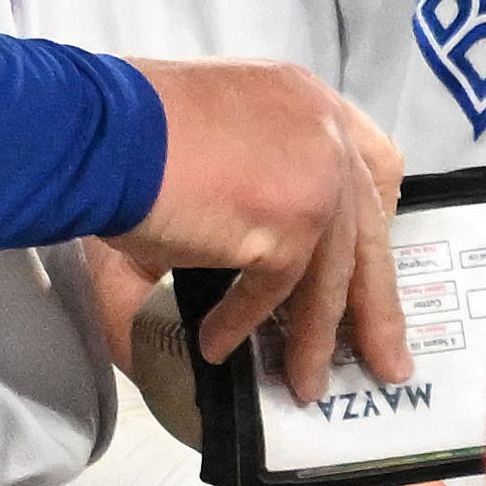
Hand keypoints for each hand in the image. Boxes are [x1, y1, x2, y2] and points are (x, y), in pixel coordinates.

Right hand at [120, 61, 403, 405]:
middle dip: (376, 305)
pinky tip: (217, 348)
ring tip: (305, 385)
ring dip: (314, 339)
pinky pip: (275, 292)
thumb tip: (254, 274)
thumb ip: (254, 190)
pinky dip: (243, 325)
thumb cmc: (130, 130)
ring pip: (329, 276)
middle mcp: (324, 131)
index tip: (369, 265)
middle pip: (366, 232)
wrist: (98, 130)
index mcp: (308, 101)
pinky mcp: (289, 221)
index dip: (374, 221)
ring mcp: (315, 176)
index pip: (373, 163)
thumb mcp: (215, 145)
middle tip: (387, 359)